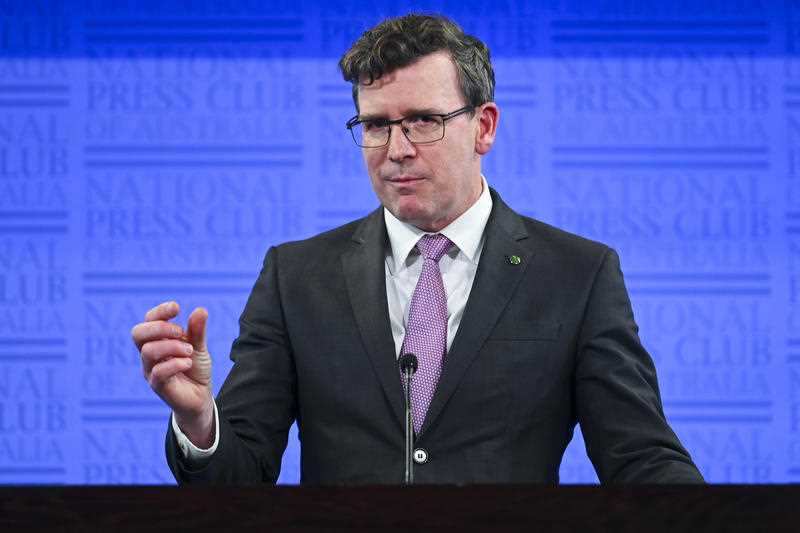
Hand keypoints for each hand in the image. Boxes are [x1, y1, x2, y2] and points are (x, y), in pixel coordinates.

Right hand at [132, 301, 214, 446]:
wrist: (200, 397)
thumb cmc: (195, 369)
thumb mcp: (199, 347)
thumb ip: (198, 331)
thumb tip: (200, 310)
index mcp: (157, 341)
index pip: (147, 321)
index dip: (159, 311)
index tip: (176, 308)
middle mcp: (149, 354)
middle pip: (138, 333)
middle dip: (160, 327)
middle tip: (181, 333)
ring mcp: (151, 370)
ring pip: (148, 351)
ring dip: (172, 346)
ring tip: (189, 351)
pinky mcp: (158, 386)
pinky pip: (158, 372)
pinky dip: (175, 364)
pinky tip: (187, 363)